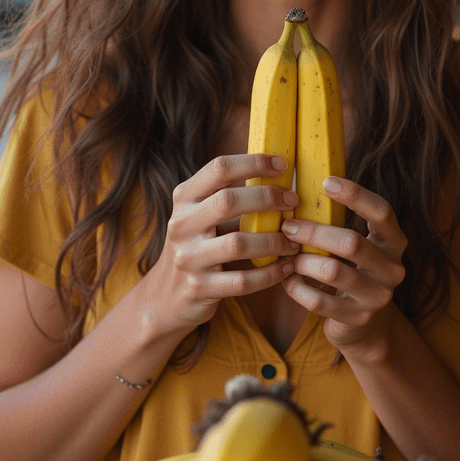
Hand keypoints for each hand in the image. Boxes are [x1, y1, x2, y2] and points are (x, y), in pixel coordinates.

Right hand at [144, 154, 299, 334]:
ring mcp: (188, 258)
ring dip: (273, 241)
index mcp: (184, 199)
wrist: (166, 298)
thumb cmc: (197, 248)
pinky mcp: (199, 288)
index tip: (281, 164)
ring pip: (238, 244)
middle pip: (228, 201)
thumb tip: (276, 173)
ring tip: (294, 242)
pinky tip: (285, 268)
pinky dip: (270, 274)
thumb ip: (227, 197)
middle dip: (267, 198)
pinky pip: (242, 280)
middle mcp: (181, 225)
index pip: (218, 168)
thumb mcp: (200, 216)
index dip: (253, 162)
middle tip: (293, 201)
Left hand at [280, 177, 405, 352]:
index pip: (382, 212)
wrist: (363, 325)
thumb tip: (296, 189)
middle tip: (288, 226)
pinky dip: (297, 288)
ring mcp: (378, 296)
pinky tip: (287, 279)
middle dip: (314, 232)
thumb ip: (336, 222)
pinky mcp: (358, 319)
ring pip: (333, 272)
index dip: (356, 195)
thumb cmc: (350, 270)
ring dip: (303, 261)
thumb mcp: (353, 245)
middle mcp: (393, 268)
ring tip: (287, 254)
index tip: (326, 182)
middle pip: (352, 242)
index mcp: (393, 242)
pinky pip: (319, 301)